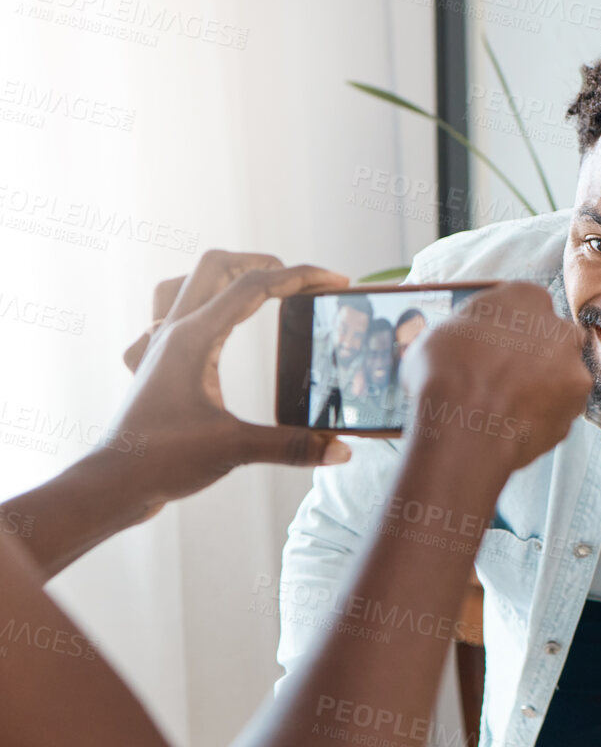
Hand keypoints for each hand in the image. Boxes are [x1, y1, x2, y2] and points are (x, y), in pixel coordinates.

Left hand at [110, 251, 353, 506]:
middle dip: (262, 264)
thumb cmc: (162, 460)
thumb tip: (341, 449)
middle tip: (299, 281)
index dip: (300, 278)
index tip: (333, 282)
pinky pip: (163, 320)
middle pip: (215, 267)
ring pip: (183, 284)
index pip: (253, 287)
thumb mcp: (236, 449)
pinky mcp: (153, 366)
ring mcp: (157, 347)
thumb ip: (293, 446)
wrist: (115, 482)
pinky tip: (202, 333)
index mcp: (193, 337)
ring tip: (252, 290)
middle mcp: (171, 332)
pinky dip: (189, 313)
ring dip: (221, 278)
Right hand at [400, 282, 590, 475]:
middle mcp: (560, 330)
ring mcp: (574, 372)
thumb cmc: (445, 375)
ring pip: (560, 376)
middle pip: (551, 338)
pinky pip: (557, 410)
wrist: (465, 431)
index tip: (495, 339)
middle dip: (534, 353)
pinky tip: (513, 423)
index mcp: (527, 297)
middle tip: (505, 372)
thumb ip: (470, 329)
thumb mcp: (441, 333)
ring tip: (506, 403)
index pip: (526, 303)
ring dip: (541, 386)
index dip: (509, 324)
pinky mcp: (575, 411)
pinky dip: (541, 416)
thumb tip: (464, 341)